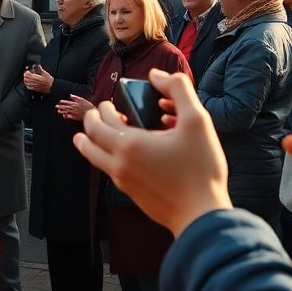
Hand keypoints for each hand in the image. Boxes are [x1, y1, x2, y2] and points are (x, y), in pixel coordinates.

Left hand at [23, 66, 53, 93]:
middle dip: (25, 75)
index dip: (27, 72)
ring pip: (26, 83)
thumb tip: (39, 66)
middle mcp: (33, 82)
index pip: (27, 74)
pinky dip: (27, 85)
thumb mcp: (45, 73)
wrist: (50, 86)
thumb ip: (41, 69)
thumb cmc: (48, 80)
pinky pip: (28, 87)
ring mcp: (33, 86)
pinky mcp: (34, 88)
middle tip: (27, 73)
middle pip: (26, 78)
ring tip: (26, 78)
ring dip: (25, 80)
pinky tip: (28, 83)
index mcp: (35, 77)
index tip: (28, 71)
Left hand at [55, 94, 93, 121]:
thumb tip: (71, 95)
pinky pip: (71, 117)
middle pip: (66, 107)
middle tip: (56, 106)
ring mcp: (75, 113)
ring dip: (62, 111)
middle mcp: (74, 109)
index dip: (63, 102)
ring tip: (58, 111)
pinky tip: (64, 116)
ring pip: (67, 112)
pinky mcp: (77, 117)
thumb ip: (76, 97)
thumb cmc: (88, 105)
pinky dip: (67, 116)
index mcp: (75, 104)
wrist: (93, 112)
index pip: (68, 102)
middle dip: (61, 107)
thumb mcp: (83, 100)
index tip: (60, 101)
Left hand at [74, 69, 230, 236]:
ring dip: (90, 144)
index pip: (100, 121)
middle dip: (90, 124)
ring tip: (89, 137)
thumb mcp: (198, 120)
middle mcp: (120, 164)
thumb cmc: (201, 168)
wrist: (202, 215)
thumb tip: (156, 75)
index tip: (109, 102)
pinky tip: (126, 155)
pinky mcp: (133, 196)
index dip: (101, 108)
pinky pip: (111, 172)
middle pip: (90, 141)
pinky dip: (109, 158)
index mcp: (130, 144)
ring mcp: (124, 183)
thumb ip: (178, 89)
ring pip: (95, 160)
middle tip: (97, 114)